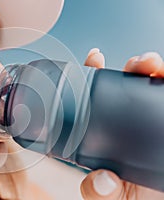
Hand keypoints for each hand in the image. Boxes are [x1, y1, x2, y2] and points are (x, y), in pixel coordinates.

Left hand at [81, 49, 163, 199]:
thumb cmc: (130, 196)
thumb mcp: (110, 195)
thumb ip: (98, 191)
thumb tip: (100, 180)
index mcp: (106, 129)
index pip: (96, 95)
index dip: (94, 74)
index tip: (94, 58)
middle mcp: (127, 119)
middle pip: (128, 84)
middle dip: (132, 67)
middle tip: (138, 63)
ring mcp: (149, 118)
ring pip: (152, 85)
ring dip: (154, 69)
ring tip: (155, 66)